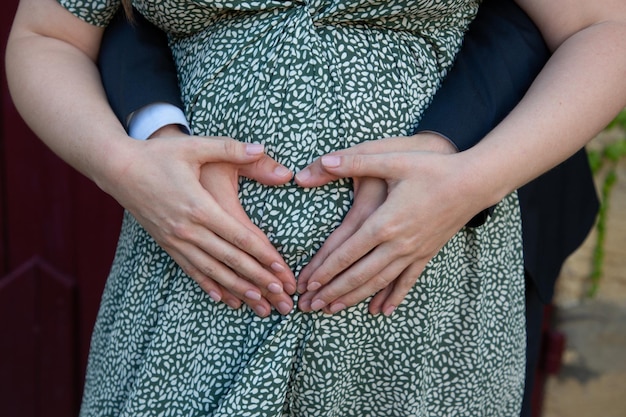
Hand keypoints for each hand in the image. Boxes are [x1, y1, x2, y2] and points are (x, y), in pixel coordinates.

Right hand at [105, 126, 295, 316]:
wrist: (117, 169)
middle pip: (231, 259)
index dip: (263, 254)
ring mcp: (176, 240)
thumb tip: (262, 148)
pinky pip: (191, 270)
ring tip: (259, 303)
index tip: (282, 270)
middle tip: (280, 297)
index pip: (240, 236)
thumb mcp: (195, 146)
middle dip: (259, 279)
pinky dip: (208, 285)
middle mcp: (189, 229)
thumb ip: (231, 148)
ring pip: (213, 271)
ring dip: (237, 289)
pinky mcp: (166, 244)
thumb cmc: (158, 155)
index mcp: (200, 206)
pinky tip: (221, 298)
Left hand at [294, 134, 483, 315]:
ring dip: (354, 297)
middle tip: (311, 305)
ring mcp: (414, 251)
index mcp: (384, 222)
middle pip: (359, 274)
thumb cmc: (432, 168)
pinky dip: (393, 297)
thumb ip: (355, 161)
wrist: (474, 182)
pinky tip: (382, 311)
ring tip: (334, 309)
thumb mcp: (392, 160)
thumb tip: (323, 161)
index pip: (347, 252)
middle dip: (333, 290)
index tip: (307, 284)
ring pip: (379, 282)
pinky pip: (407, 281)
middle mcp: (397, 243)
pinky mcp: (427, 254)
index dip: (325, 270)